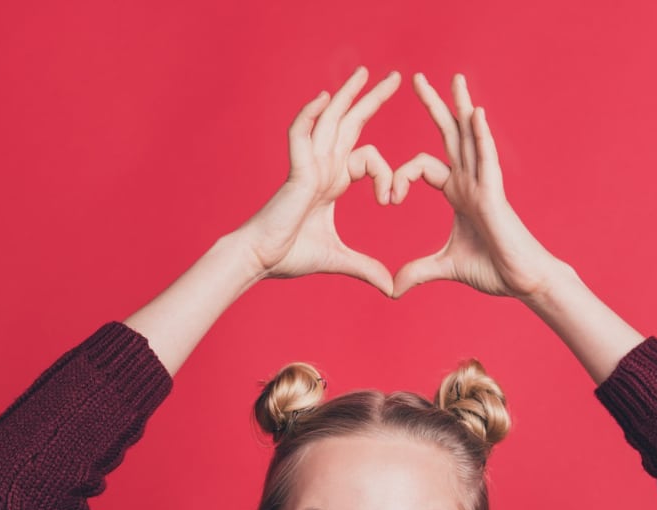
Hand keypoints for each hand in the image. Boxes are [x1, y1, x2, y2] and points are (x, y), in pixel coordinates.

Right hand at [237, 66, 400, 295]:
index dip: (388, 175)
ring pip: (329, 120)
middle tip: (395, 78)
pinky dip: (310, 115)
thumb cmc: (290, 255)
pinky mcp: (296, 172)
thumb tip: (391, 288)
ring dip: (347, 95)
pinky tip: (324, 98)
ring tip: (365, 73)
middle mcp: (322, 167)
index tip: (393, 200)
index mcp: (333, 181)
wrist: (261, 259)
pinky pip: (301, 135)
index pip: (368, 157)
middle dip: (371, 100)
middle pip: (350, 123)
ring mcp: (308, 165)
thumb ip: (366, 268)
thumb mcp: (339, 260)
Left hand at [390, 72, 561, 299]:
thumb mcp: (445, 268)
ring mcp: (484, 184)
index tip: (388, 199)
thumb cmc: (493, 270)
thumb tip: (392, 289)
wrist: (523, 280)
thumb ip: (418, 272)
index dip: (399, 177)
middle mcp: (470, 182)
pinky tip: (474, 113)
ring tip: (454, 79)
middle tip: (415, 79)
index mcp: (458, 194)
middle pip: (449, 136)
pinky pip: (487, 158)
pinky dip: (481, 136)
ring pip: (470, 137)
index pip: (422, 167)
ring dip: (460, 107)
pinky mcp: (495, 194)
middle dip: (433, 107)